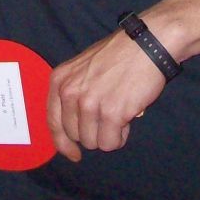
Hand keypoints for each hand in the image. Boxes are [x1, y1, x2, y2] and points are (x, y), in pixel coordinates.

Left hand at [46, 31, 166, 160]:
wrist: (146, 45)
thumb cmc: (117, 56)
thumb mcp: (82, 69)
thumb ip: (73, 93)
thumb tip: (73, 130)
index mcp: (60, 80)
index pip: (53, 122)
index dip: (63, 143)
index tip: (74, 154)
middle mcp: (70, 92)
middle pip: (76, 135)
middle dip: (93, 132)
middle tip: (109, 115)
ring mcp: (90, 103)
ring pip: (94, 142)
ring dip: (108, 135)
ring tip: (120, 113)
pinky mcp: (111, 113)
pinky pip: (111, 142)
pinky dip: (120, 136)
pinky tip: (127, 118)